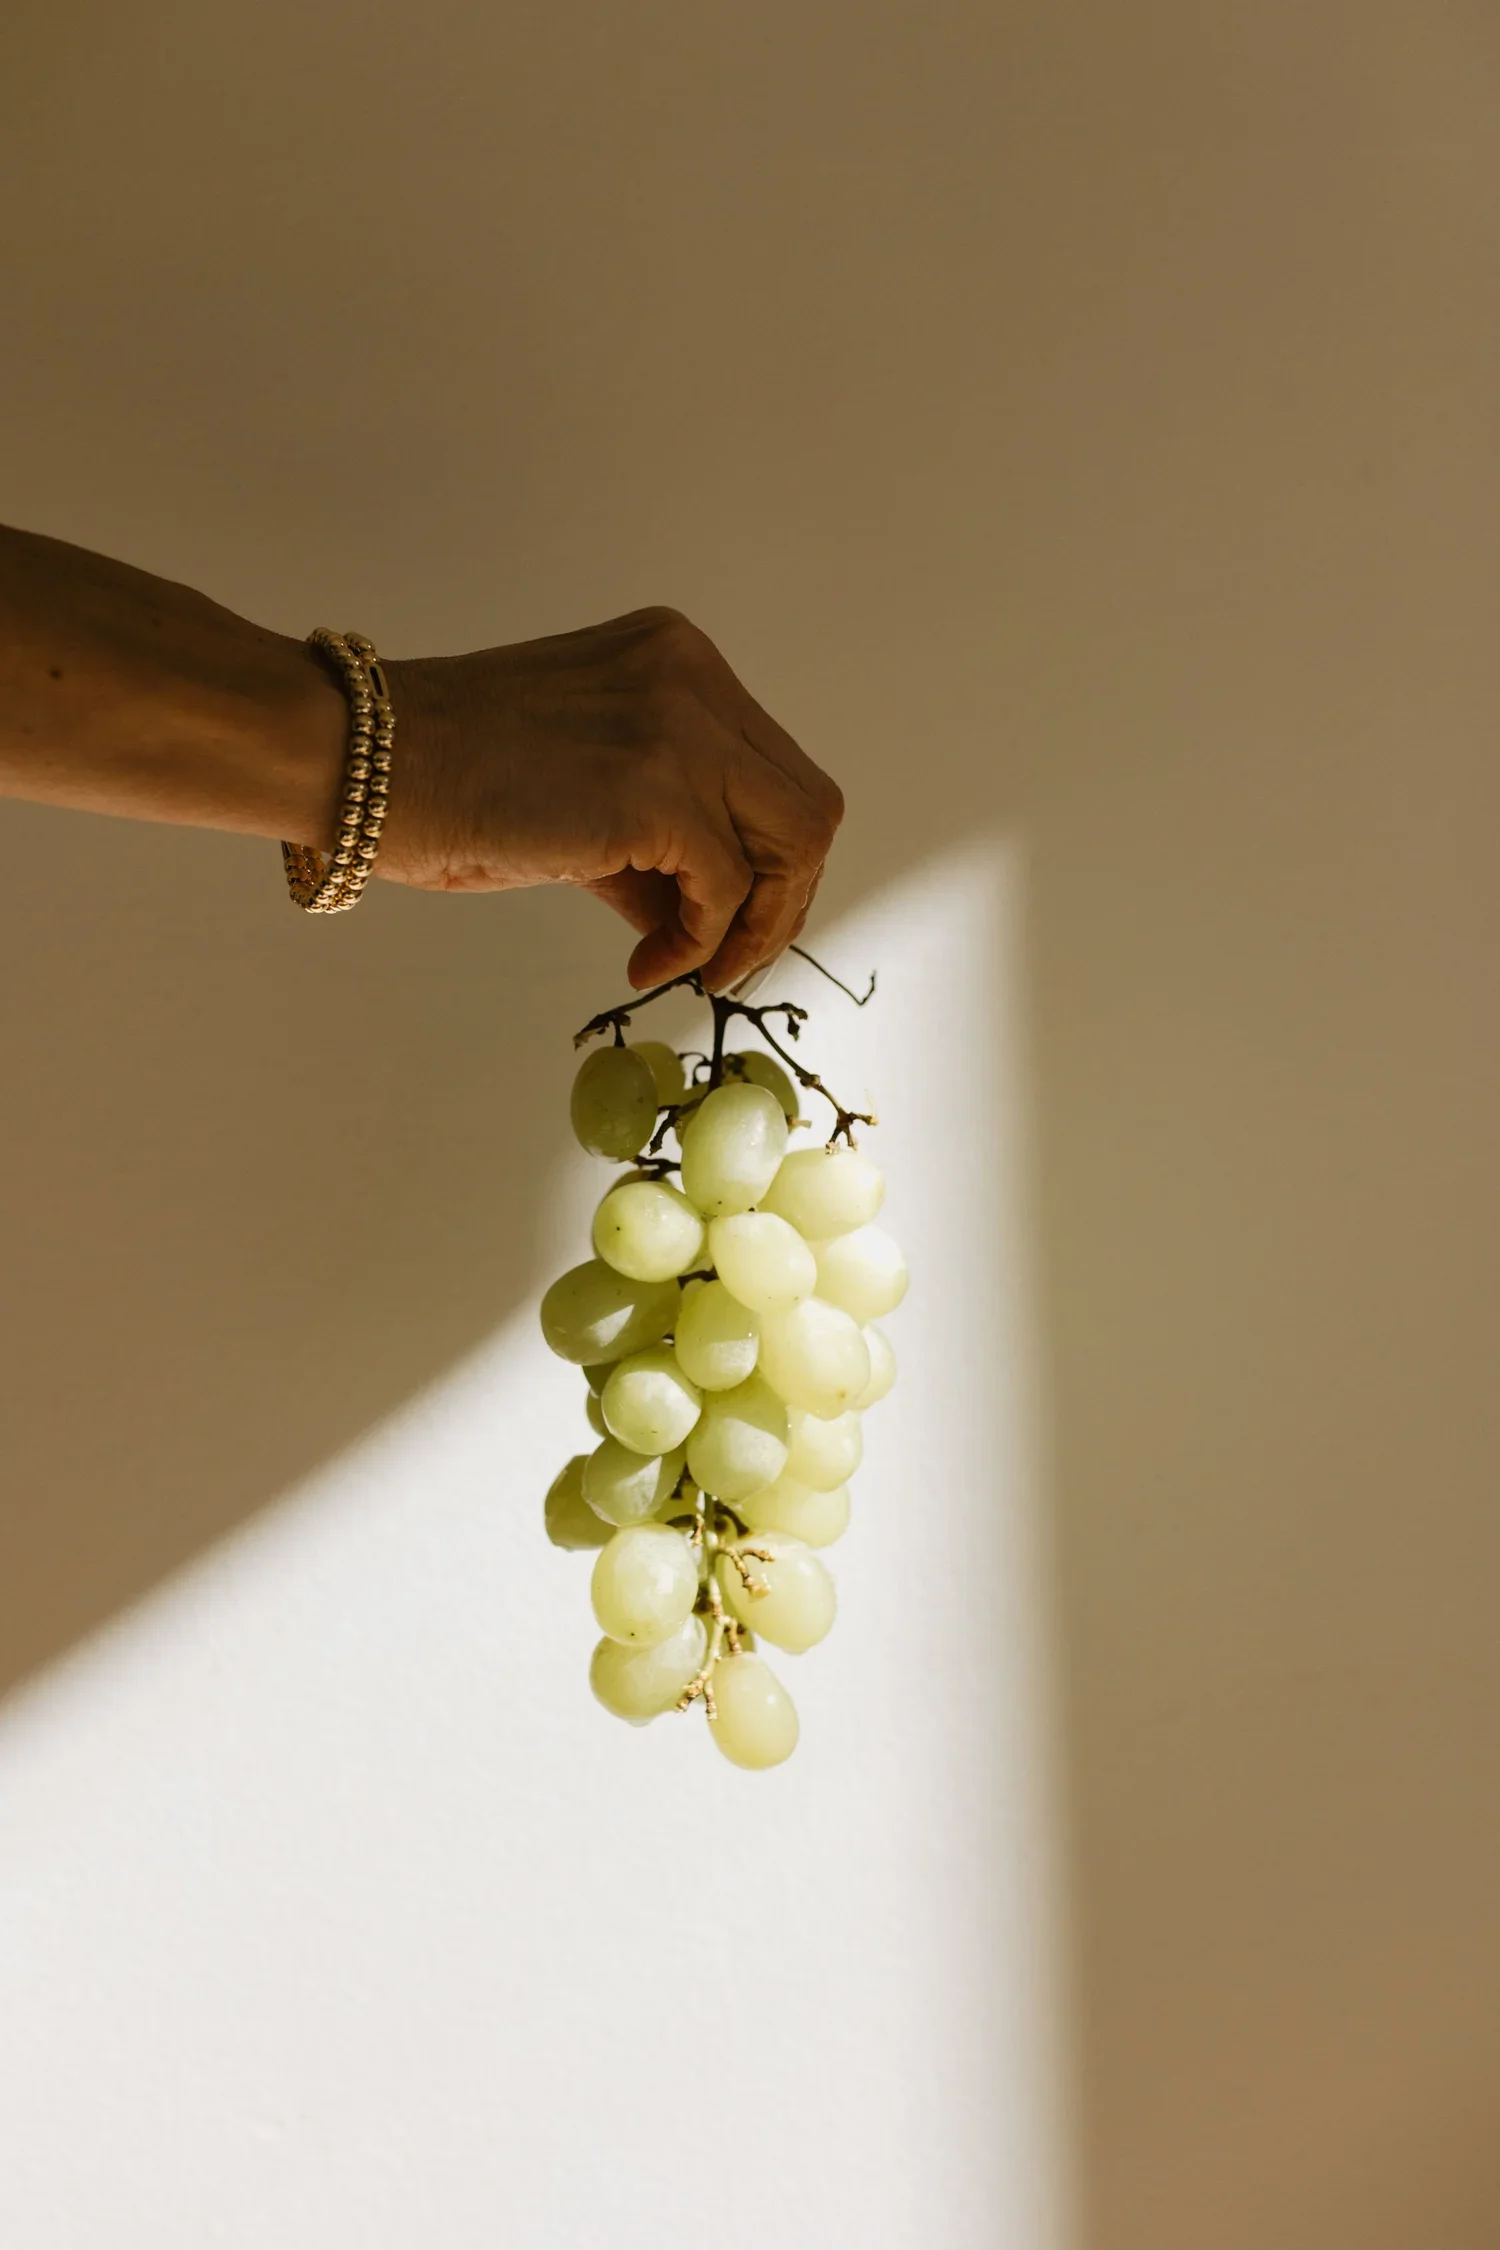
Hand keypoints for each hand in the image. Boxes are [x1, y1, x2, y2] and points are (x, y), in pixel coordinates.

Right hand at [380, 607, 842, 989]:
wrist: (362, 761)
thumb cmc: (446, 779)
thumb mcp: (583, 788)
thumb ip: (658, 835)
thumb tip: (712, 917)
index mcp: (678, 662)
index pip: (774, 772)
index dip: (766, 862)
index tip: (720, 923)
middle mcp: (694, 678)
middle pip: (808, 808)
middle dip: (781, 901)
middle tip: (723, 961)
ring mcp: (681, 727)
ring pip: (796, 845)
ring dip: (755, 928)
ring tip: (691, 967)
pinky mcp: (656, 789)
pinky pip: (729, 890)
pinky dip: (701, 944)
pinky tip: (646, 964)